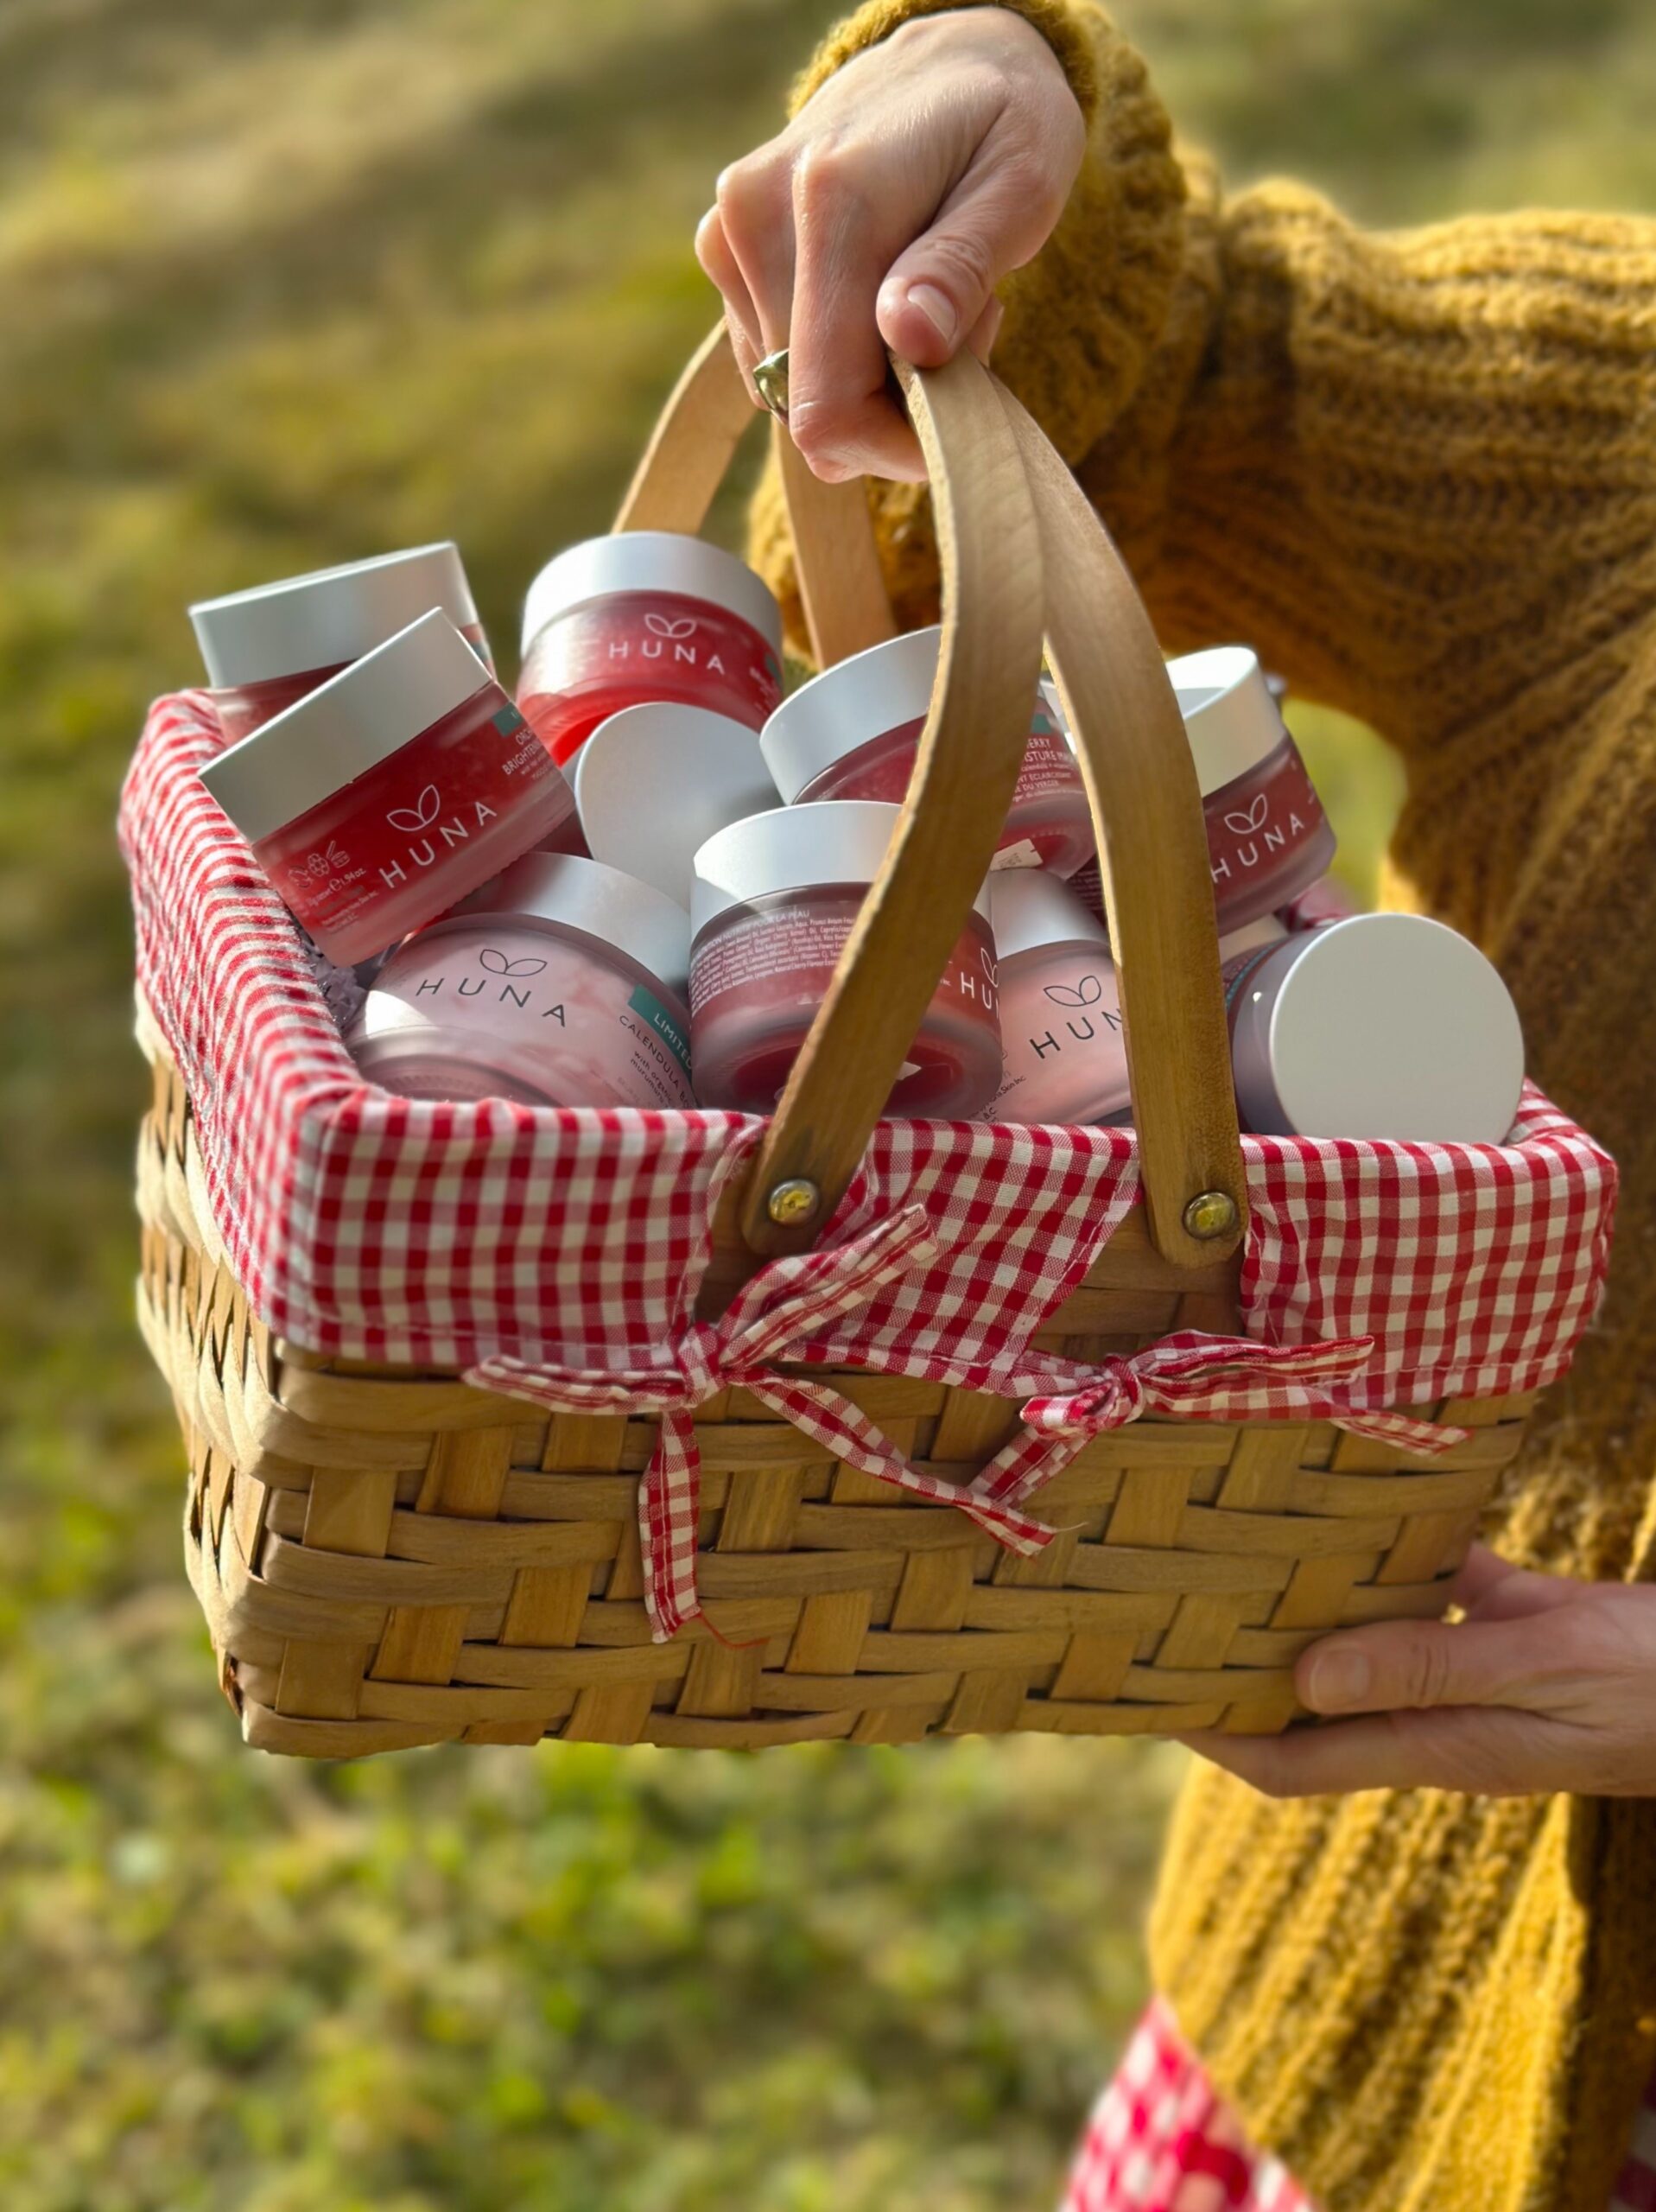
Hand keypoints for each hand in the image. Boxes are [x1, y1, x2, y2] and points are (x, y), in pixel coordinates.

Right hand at [696, 7, 1084, 481]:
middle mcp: (757, 218)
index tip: (959, 413)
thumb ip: (962, 265)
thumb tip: (906, 338)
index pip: (829, 409)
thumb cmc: (1002, 120)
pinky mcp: (721, 252)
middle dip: (894, 403)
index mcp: (833, 202)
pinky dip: (835, 355)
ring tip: (921, 295)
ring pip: (792, 396)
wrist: (943, 57)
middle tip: (954, 324)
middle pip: (809, 414)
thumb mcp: (1023, 183)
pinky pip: (777, 365)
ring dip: (868, 379)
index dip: (895, 448)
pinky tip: (876, 294)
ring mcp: (728, 236)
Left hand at [1181, 1546, 1655, 1798]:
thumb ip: (1426, 1668)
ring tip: (1234, 1529)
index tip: (1140, 1689)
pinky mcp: (1519, 1622)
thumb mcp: (1540, 1667)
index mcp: (1438, 1744)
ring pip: (1365, 1633)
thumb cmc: (1652, 1680)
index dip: (1214, 1735)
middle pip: (1311, 1699)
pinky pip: (1439, 1583)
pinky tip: (1365, 1482)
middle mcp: (1441, 1713)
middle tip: (1164, 1592)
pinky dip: (1398, 1541)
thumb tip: (1298, 1679)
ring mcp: (1478, 1669)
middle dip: (1238, 1660)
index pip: (1293, 1761)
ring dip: (1307, 1594)